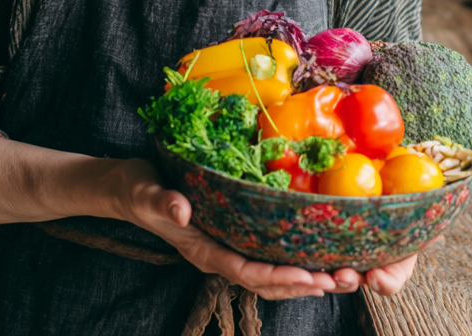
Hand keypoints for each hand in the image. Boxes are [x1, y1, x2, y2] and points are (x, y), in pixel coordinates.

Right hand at [111, 160, 419, 300]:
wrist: (127, 189)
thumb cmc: (138, 189)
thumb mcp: (146, 193)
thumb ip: (163, 202)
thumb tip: (181, 211)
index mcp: (203, 250)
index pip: (247, 271)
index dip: (279, 277)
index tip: (309, 277)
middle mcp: (219, 253)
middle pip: (268, 281)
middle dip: (305, 283)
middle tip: (344, 279)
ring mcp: (226, 246)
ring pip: (272, 274)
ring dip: (306, 277)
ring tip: (343, 274)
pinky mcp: (232, 234)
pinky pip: (266, 255)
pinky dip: (293, 260)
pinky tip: (316, 253)